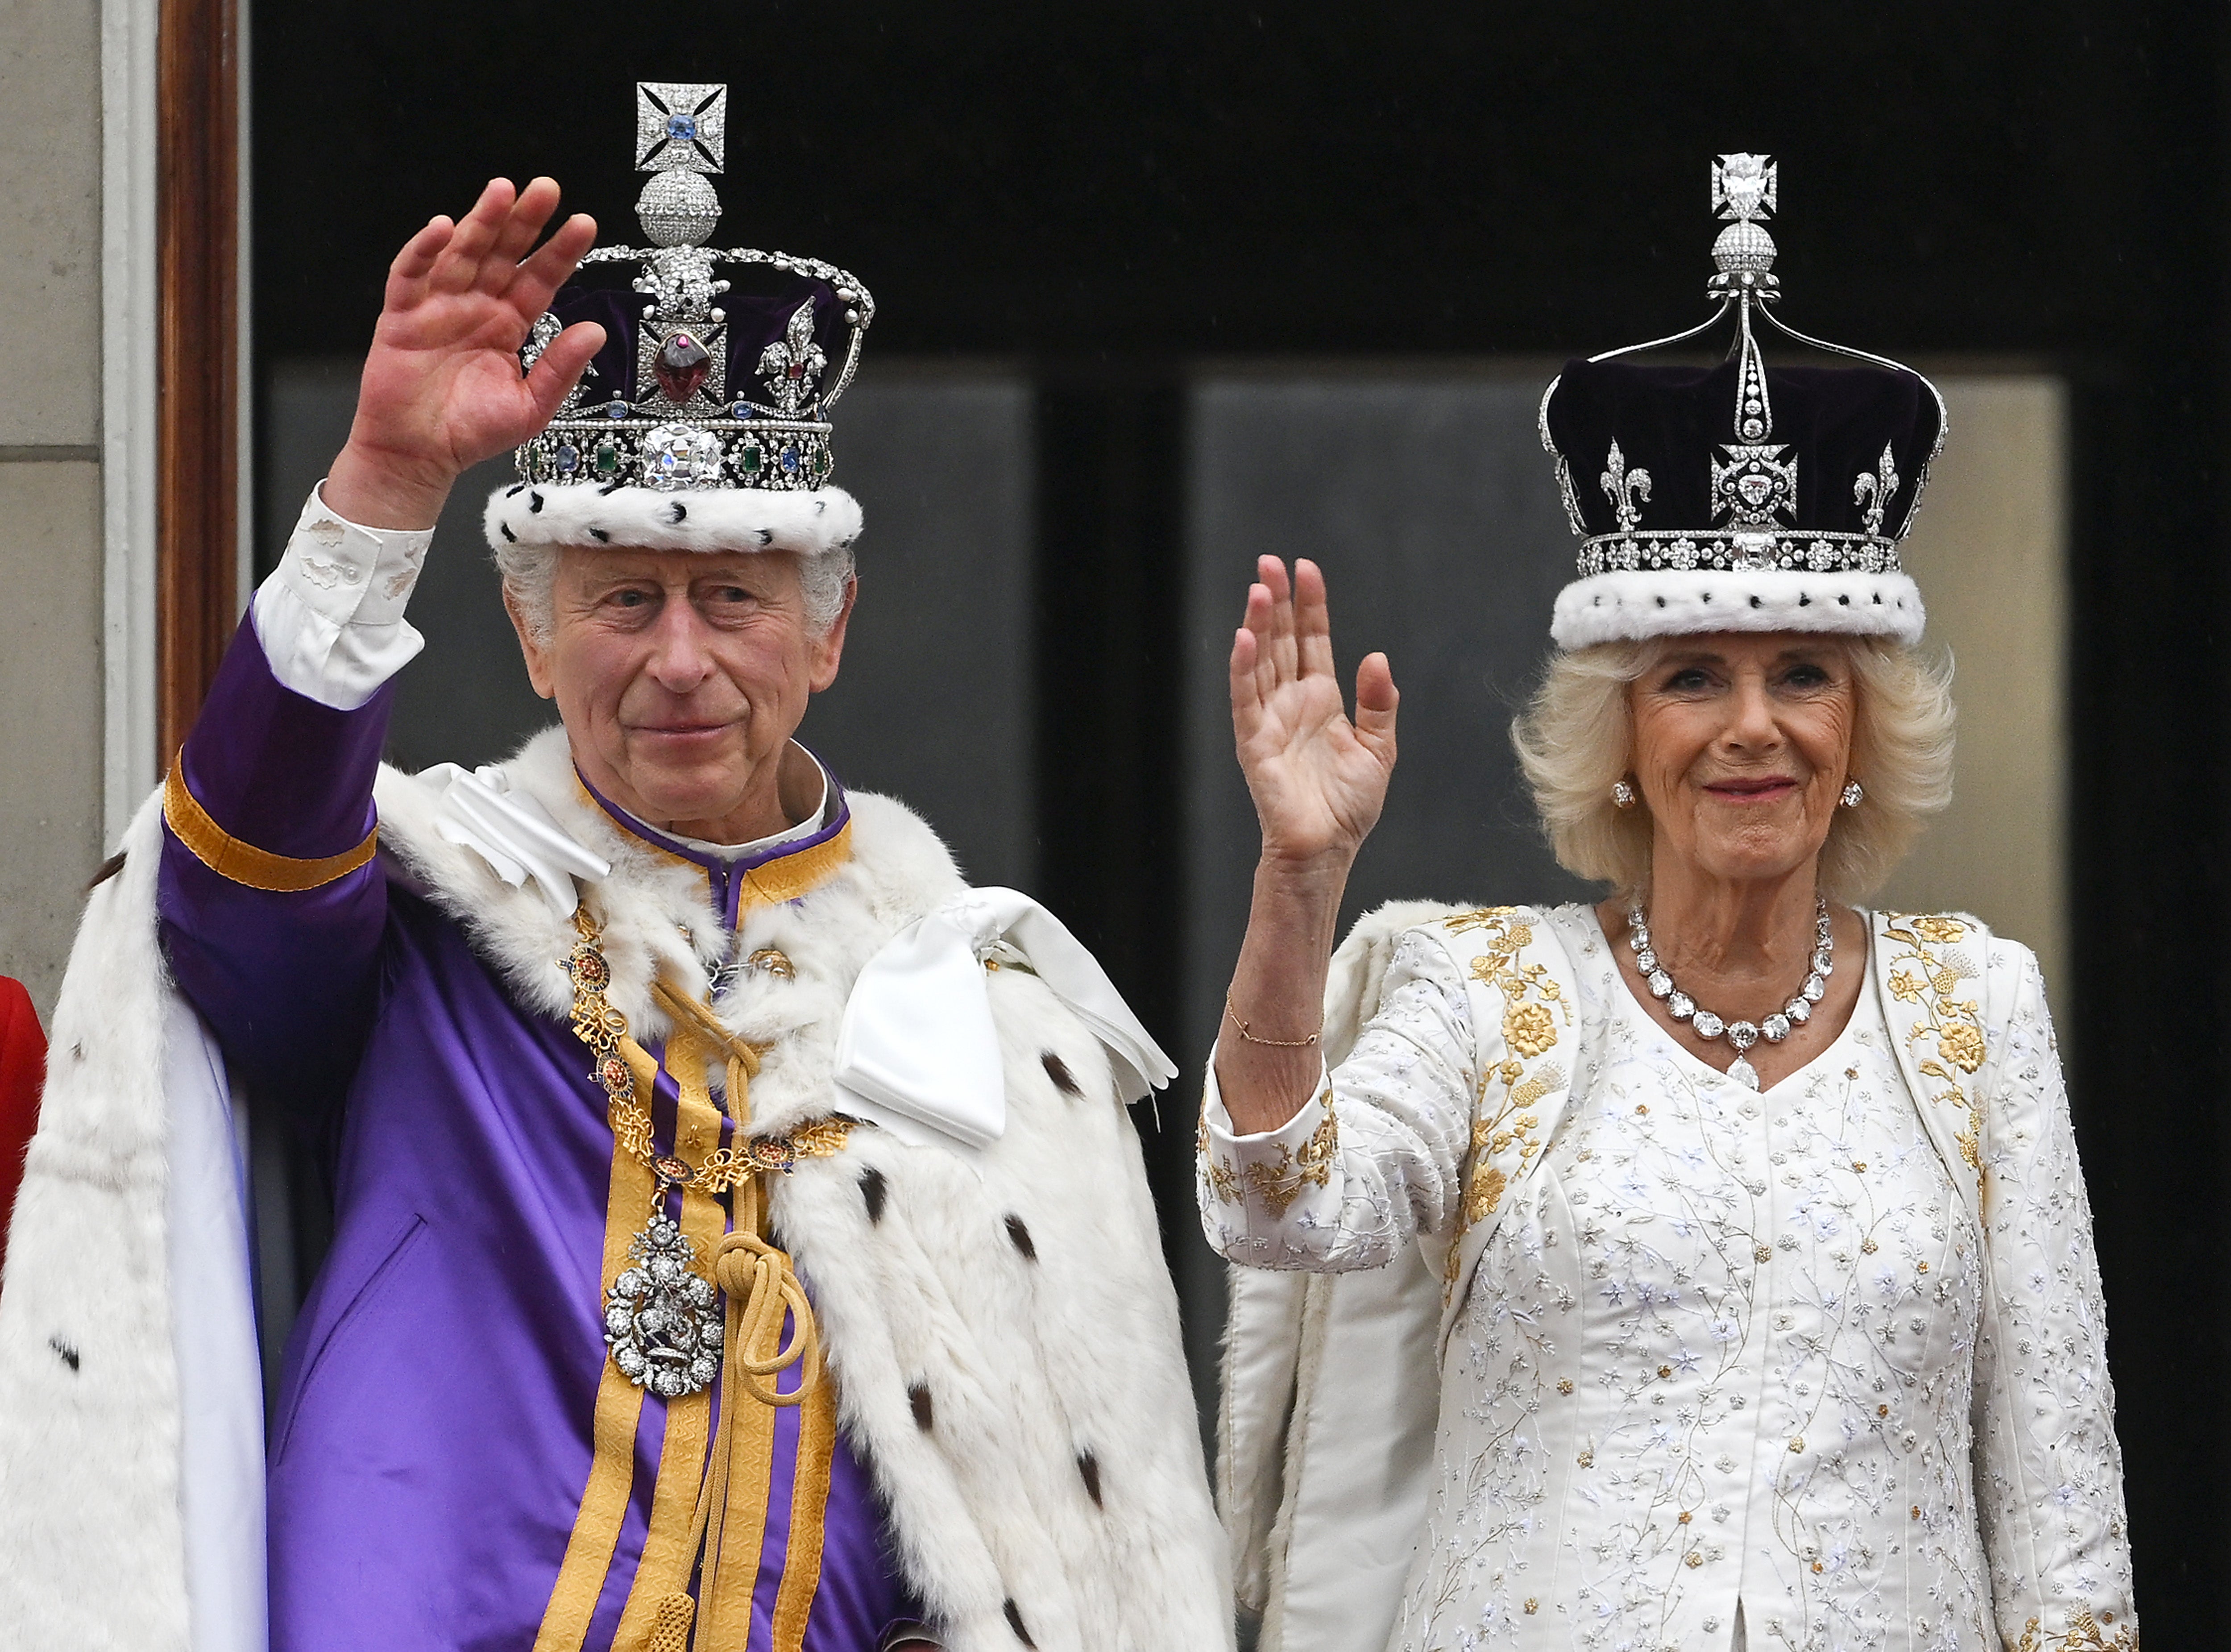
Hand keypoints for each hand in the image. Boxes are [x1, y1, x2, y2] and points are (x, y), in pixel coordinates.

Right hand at [325, 177, 604, 529]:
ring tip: (502, 192)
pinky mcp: (403, 315)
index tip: (583, 224)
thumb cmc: (470, 432)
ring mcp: (439, 306)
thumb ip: (561, 368)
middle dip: (524, 221)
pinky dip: (423, 250)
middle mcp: (476, 307)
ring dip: (480, 221)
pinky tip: (441, 228)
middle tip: (546, 189)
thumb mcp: (530, 406)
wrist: (420, 456)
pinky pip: (411, 274)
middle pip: (503, 253)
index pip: (539, 278)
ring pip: (461, 253)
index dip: (560, 251)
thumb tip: (594, 332)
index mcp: (508, 324)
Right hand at [1230, 557, 1397, 871]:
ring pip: (1260, 662)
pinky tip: (1245, 638)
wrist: (1327, 849)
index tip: (1307, 568)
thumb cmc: (1348, 807)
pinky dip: (1243, 668)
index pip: (1312, 641)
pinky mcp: (1255, 743)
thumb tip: (1377, 657)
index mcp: (1320, 700)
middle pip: (1280, 641)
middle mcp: (1291, 703)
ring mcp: (1270, 721)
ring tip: (1260, 588)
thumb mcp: (1380, 750)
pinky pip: (1246, 699)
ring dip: (1259, 625)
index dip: (1310, 605)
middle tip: (1271, 562)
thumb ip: (1380, 704)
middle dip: (1277, 601)